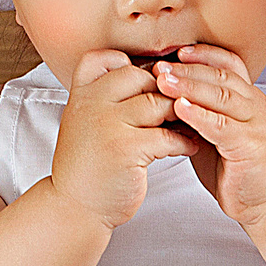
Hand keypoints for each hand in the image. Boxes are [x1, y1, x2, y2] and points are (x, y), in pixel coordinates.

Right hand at [51, 49, 198, 228]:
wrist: (76, 207)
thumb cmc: (88, 167)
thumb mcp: (85, 123)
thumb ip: (106, 100)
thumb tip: (151, 79)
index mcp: (81, 95)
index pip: (107, 59)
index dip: (133, 65)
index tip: (152, 84)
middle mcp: (91, 104)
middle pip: (140, 77)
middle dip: (165, 91)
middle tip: (181, 105)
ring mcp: (108, 125)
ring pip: (158, 103)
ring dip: (180, 114)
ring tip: (189, 125)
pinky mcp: (126, 148)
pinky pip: (168, 135)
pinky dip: (184, 141)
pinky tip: (188, 146)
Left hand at [157, 44, 265, 225]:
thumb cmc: (244, 170)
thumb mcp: (220, 135)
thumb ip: (201, 116)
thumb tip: (166, 100)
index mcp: (250, 100)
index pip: (230, 65)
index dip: (204, 56)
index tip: (177, 52)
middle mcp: (256, 107)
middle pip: (222, 77)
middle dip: (188, 69)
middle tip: (160, 66)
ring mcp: (256, 125)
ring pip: (222, 96)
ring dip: (189, 87)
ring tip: (163, 81)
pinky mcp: (250, 146)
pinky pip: (222, 126)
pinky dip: (200, 115)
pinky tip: (180, 109)